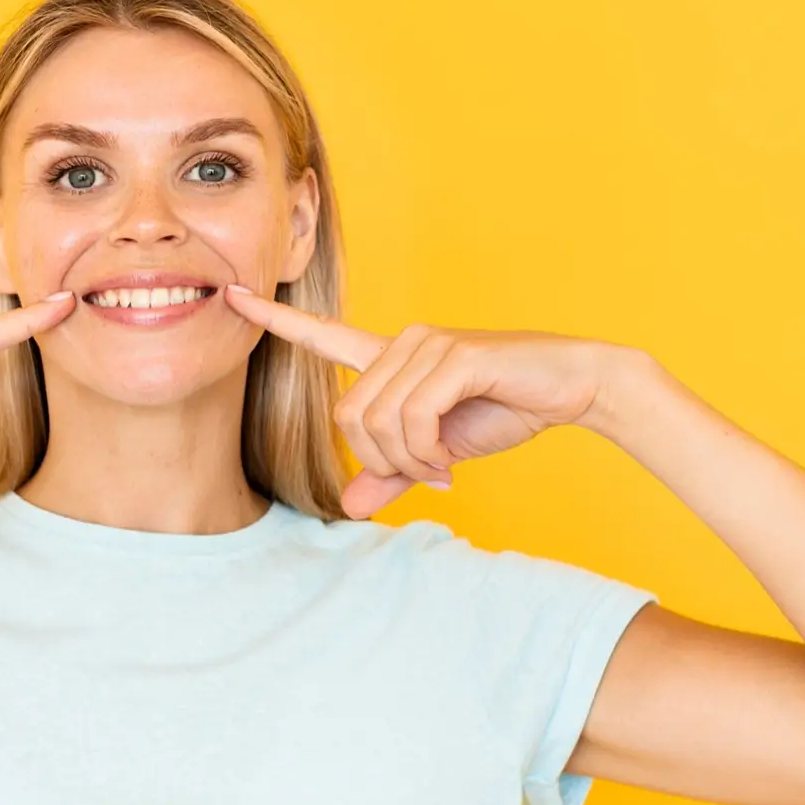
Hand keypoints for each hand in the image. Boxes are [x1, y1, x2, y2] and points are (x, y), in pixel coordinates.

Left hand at [223, 284, 634, 518]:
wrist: (572, 387)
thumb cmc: (502, 410)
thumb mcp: (436, 453)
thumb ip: (390, 476)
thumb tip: (347, 509)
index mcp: (391, 358)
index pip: (322, 337)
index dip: (276, 320)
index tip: (231, 295)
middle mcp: (403, 343)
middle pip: (348, 416)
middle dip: (382, 459)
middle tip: (425, 473)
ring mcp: (427, 345)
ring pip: (377, 421)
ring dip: (410, 461)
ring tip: (443, 465)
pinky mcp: (455, 356)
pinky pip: (413, 418)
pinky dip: (428, 453)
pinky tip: (452, 459)